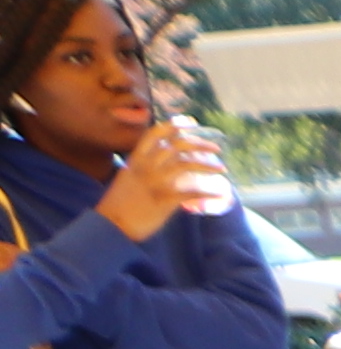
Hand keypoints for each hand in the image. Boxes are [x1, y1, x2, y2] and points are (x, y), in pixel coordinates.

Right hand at [101, 116, 224, 242]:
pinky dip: (208, 192)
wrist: (110, 225)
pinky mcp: (163, 200)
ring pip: (185, 164)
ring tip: (222, 168)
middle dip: (198, 143)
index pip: (154, 135)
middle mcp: (145, 167)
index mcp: (136, 161)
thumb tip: (161, 167)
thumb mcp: (128, 180)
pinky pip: (191, 192)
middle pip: (175, 146)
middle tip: (215, 147)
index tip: (190, 123)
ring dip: (207, 164)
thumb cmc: (119, 205)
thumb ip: (142, 170)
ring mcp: (155, 182)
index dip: (173, 126)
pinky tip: (221, 193)